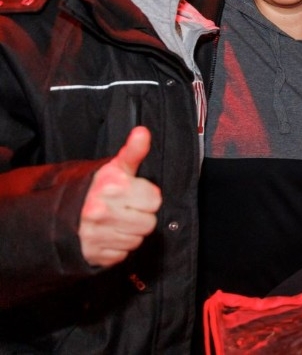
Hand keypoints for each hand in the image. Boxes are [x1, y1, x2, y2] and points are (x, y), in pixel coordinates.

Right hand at [79, 127, 161, 267]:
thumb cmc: (96, 189)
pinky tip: (107, 235)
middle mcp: (101, 211)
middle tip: (125, 210)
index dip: (147, 197)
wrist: (61, 214)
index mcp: (112, 187)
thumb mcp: (115, 168)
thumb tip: (143, 132)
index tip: (133, 195)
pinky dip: (117, 247)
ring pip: (137, 240)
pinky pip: (122, 255)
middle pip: (149, 223)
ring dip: (130, 233)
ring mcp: (95, 234)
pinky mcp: (92, 254)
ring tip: (116, 222)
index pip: (155, 200)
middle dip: (141, 216)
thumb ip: (133, 152)